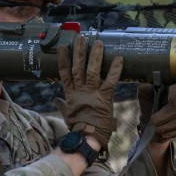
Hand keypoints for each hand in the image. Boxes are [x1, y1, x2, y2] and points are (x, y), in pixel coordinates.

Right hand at [57, 35, 122, 150]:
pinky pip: (111, 80)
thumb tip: (56, 100)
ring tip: (98, 42)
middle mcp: (80, 90)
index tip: (63, 47)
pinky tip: (119, 58)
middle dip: (79, 51)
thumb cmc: (77, 127)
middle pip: (78, 67)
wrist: (87, 137)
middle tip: (80, 38)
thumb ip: (62, 106)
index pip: (64, 73)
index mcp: (70, 94)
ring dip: (95, 55)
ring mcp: (92, 92)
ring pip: (93, 70)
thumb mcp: (67, 115)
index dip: (63, 59)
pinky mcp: (105, 97)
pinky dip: (115, 69)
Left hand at [137, 83, 175, 141]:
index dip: (173, 97)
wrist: (153, 121)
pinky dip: (173, 132)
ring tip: (156, 129)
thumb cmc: (151, 105)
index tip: (166, 103)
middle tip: (153, 121)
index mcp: (175, 90)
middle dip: (166, 116)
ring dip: (169, 126)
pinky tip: (163, 134)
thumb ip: (144, 90)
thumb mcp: (145, 97)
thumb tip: (147, 86)